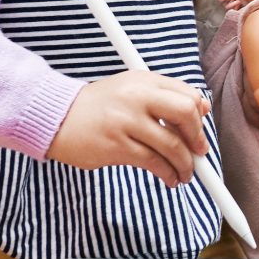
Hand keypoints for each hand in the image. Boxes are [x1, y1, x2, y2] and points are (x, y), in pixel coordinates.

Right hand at [47, 72, 209, 187]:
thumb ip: (163, 96)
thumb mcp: (130, 89)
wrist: (57, 118)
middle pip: (185, 113)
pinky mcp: (117, 146)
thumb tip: (202, 110)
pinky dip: (167, 173)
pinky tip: (168, 178)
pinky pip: (153, 162)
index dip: (199, 116)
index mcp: (144, 80)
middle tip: (199, 153)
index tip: (199, 132)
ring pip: (172, 145)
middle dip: (198, 137)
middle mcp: (137, 97)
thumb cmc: (98, 107)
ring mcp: (126, 121)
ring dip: (185, 164)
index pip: (186, 94)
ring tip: (185, 173)